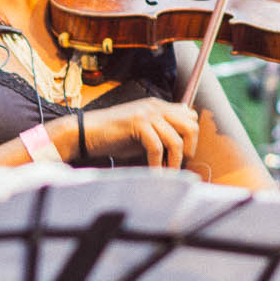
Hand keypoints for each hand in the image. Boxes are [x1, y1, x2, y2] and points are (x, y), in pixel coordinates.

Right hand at [74, 96, 201, 168]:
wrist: (87, 133)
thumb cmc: (114, 137)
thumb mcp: (143, 132)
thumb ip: (161, 134)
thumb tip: (181, 150)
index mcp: (159, 106)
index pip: (190, 116)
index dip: (192, 137)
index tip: (184, 155)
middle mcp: (156, 106)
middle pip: (190, 126)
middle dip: (189, 149)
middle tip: (178, 164)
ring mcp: (147, 113)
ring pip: (175, 139)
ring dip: (174, 161)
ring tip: (167, 174)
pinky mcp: (137, 123)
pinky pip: (157, 147)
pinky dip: (157, 164)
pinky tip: (154, 173)